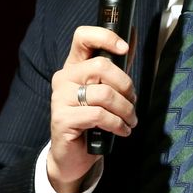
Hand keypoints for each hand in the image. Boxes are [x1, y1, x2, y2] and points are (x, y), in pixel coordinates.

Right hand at [48, 26, 136, 192]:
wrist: (73, 156)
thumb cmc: (92, 122)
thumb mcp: (106, 91)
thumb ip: (117, 67)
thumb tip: (132, 36)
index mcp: (73, 66)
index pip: (82, 37)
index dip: (105, 37)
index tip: (124, 48)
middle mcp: (63, 78)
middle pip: (101, 66)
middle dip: (125, 86)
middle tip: (132, 101)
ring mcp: (60, 98)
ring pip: (103, 94)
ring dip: (125, 109)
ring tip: (130, 120)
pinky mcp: (62, 118)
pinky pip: (98, 115)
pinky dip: (117, 124)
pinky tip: (122, 131)